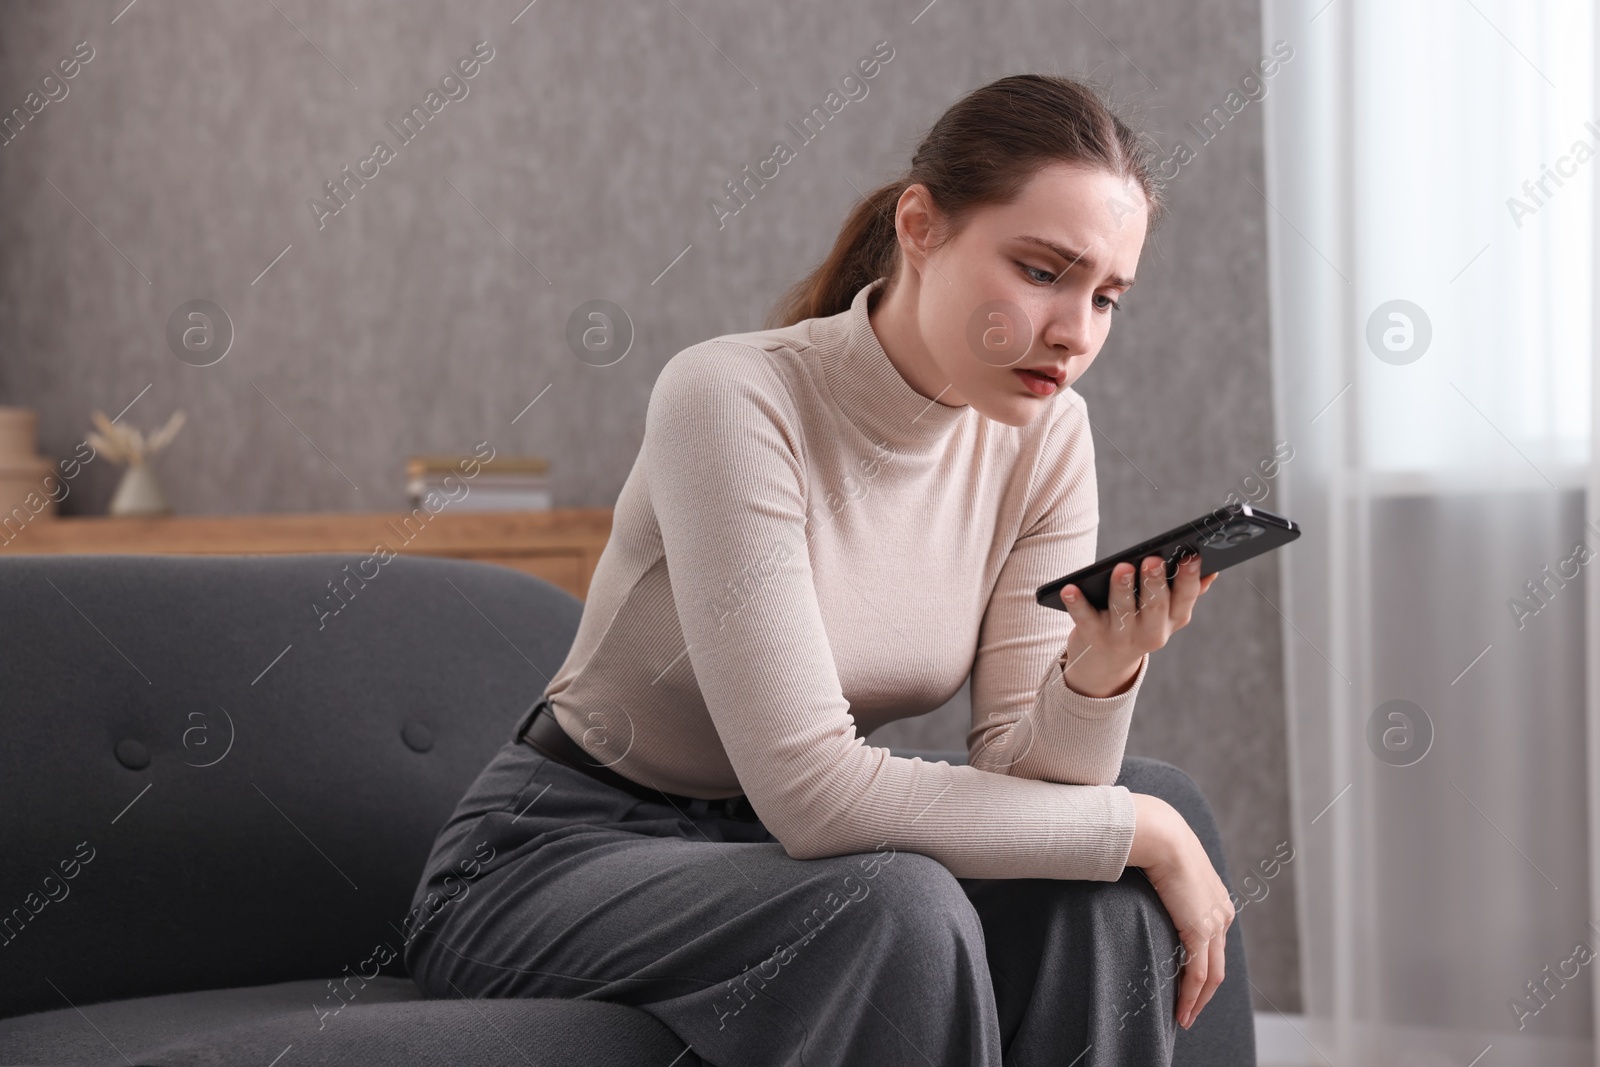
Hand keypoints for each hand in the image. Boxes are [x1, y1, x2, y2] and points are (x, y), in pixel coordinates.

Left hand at [1058, 553, 1218, 697]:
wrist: (1105, 663)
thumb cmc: (1138, 623)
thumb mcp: (1165, 614)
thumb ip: (1185, 592)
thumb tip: (1212, 570)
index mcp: (1173, 619)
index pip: (1185, 598)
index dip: (1190, 578)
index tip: (1192, 556)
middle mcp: (1151, 632)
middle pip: (1155, 606)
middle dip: (1155, 583)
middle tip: (1154, 560)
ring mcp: (1121, 637)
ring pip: (1122, 612)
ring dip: (1122, 589)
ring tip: (1121, 567)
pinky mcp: (1093, 638)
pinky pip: (1084, 618)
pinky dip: (1077, 603)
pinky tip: (1069, 588)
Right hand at [1127, 793, 1233, 1029]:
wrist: (1159, 833)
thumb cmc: (1153, 840)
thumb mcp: (1163, 864)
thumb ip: (1160, 879)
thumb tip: (1137, 876)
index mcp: (1215, 898)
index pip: (1212, 942)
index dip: (1201, 966)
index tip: (1188, 983)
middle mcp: (1221, 913)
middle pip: (1217, 963)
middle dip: (1204, 992)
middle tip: (1188, 1011)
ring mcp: (1214, 922)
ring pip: (1211, 975)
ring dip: (1198, 1000)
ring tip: (1184, 1018)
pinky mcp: (1200, 930)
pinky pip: (1197, 973)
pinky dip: (1190, 996)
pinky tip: (1181, 1011)